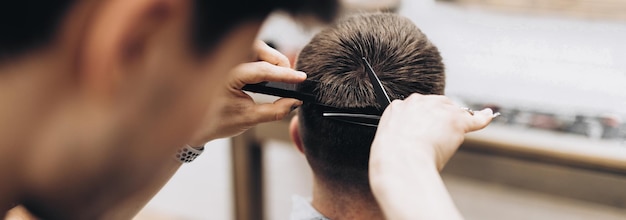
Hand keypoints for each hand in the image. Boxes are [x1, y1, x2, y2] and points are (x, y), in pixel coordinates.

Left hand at [188, 41, 305, 144]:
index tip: (301, 77)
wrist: (195, 126)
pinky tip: (268, 74)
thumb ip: (275, 111)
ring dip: (270, 58)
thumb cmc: (216, 122)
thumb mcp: (248, 119)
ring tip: (280, 76)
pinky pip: (249, 53)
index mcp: (227, 77)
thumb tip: (294, 101)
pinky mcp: (228, 61)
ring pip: (255, 47)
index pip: (262, 70)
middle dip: (278, 60)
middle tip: (290, 76)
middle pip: (258, 49)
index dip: (284, 73)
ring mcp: (225, 60)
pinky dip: (262, 60)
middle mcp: (225, 63)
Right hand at [368, 94, 494, 219]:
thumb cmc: (392, 158)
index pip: (417, 107)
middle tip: (437, 136)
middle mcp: (419, 102)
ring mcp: (438, 110)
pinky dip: (483, 118)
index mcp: (399, 107)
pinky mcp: (455, 120)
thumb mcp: (389, 139)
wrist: (400, 161)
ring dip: (455, 122)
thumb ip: (400, 134)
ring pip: (454, 111)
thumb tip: (410, 142)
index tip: (424, 128)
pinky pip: (474, 118)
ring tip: (450, 139)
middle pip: (437, 104)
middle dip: (440, 117)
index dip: (423, 119)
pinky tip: (488, 116)